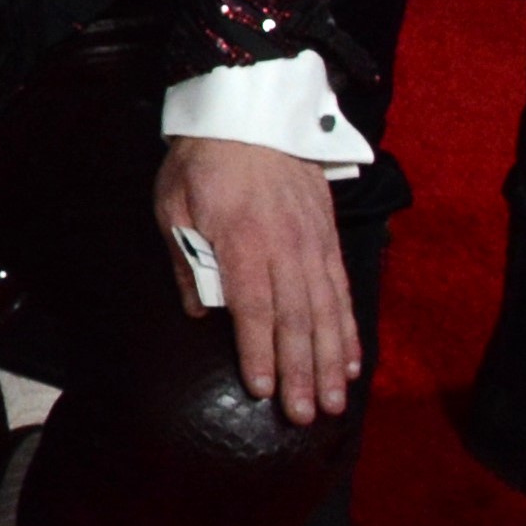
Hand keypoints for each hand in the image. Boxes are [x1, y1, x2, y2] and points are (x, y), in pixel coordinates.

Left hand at [154, 135, 360, 425]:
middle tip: (306, 416)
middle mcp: (286, 247)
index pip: (254, 308)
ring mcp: (313, 243)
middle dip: (302, 372)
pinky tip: (352, 361)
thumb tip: (200, 312)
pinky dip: (350, 329)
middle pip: (297, 320)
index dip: (259, 351)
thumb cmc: (202, 160)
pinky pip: (343, 291)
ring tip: (336, 402)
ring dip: (331, 361)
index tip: (263, 389)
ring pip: (327, 312)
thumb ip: (186, 260)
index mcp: (243, 240)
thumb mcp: (173, 205)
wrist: (251, 109)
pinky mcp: (329, 237)